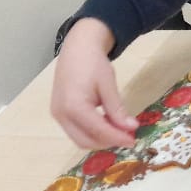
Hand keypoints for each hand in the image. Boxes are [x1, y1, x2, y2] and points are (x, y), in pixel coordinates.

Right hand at [51, 18, 136, 148]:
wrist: (77, 49)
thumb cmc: (93, 63)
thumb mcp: (108, 85)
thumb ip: (117, 109)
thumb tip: (131, 128)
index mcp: (73, 106)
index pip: (98, 131)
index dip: (117, 138)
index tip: (133, 141)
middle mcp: (61, 114)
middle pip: (86, 141)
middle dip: (108, 142)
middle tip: (127, 136)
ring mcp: (57, 115)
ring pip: (79, 139)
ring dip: (100, 139)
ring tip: (118, 129)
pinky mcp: (58, 113)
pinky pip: (75, 131)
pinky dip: (91, 132)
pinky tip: (106, 123)